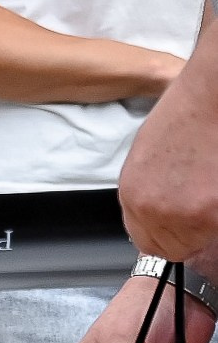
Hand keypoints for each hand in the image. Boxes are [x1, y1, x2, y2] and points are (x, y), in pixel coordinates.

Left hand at [120, 48, 217, 261]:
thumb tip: (158, 211)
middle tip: (202, 203)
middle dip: (190, 231)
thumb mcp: (148, 158)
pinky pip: (215, 228)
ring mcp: (184, 213)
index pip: (145, 241)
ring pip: (200, 239)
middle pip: (174, 247)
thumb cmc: (187, 114)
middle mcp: (152, 208)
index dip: (166, 235)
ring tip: (211, 186)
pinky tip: (216, 184)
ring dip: (208, 222)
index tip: (178, 228)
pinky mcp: (211, 213)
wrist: (211, 95)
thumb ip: (150, 191)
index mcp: (133, 195)